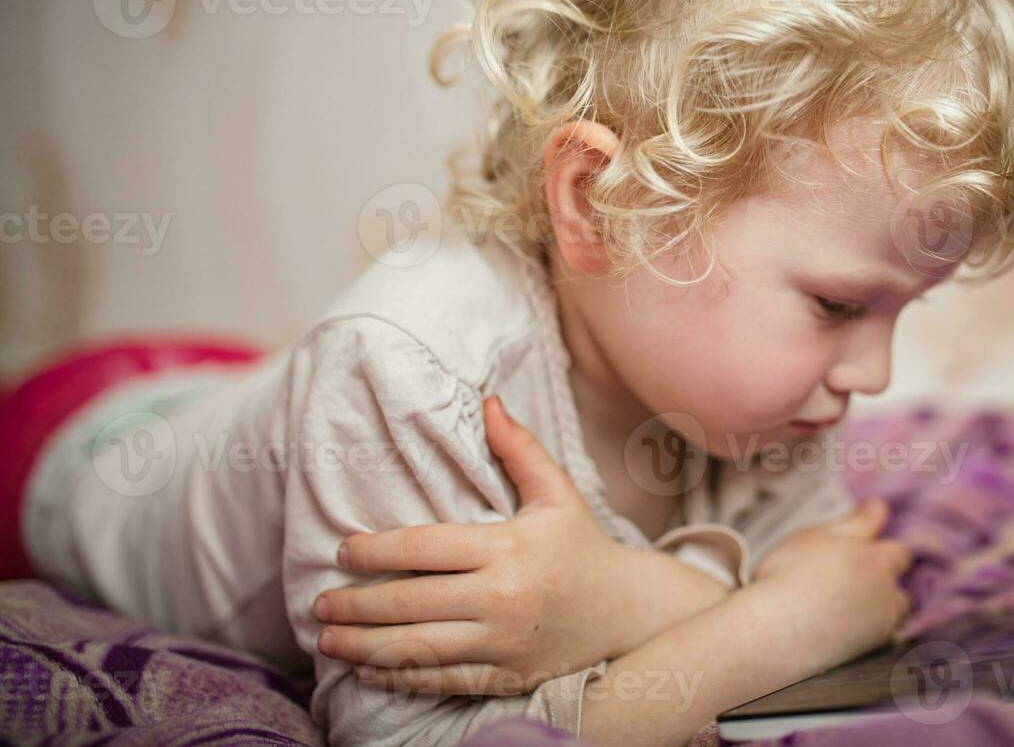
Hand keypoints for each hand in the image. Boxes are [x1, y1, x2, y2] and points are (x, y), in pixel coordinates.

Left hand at [312, 395, 637, 694]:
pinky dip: (399, 676)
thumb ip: (518, 448)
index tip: (343, 550)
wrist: (627, 612)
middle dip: (355, 604)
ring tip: (326, 640)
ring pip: (416, 647)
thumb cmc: (582, 545)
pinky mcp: (506, 676)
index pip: (425, 548)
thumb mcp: (556, 492)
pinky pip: (441, 679)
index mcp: (509, 548)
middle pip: (410, 601)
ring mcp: (503, 643)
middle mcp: (502, 598)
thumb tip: (490, 401)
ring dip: (363, 645)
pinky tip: (368, 669)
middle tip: (319, 603)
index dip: (377, 550)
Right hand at [752, 497, 912, 672]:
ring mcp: (878, 630)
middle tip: (849, 583)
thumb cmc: (790, 573)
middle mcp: (887, 597)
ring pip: (890, 618)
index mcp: (878, 562)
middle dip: (884, 587)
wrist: (773, 630)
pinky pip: (874, 642)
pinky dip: (862, 635)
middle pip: (900, 591)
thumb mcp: (819, 535)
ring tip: (844, 609)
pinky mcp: (864, 657)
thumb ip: (856, 522)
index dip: (881, 553)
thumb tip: (881, 507)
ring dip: (878, 611)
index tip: (859, 554)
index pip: (899, 553)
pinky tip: (837, 631)